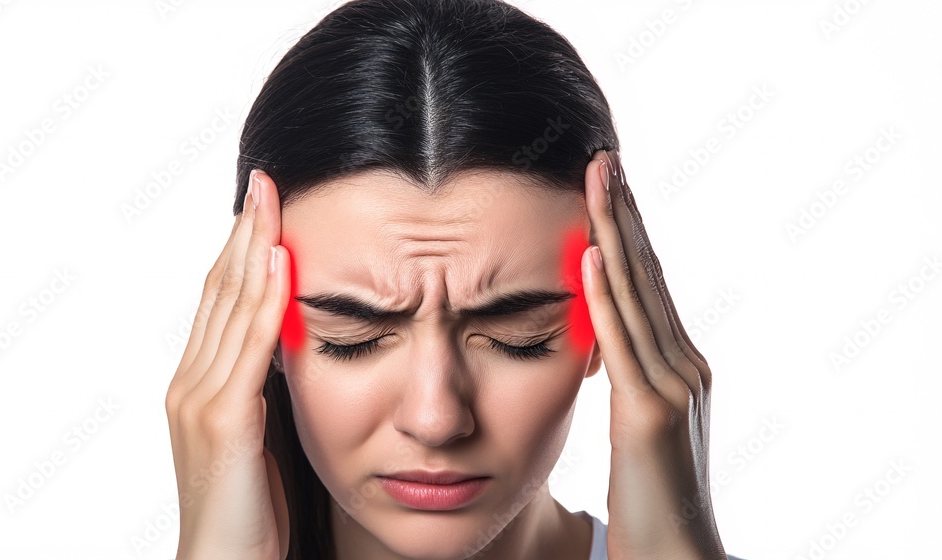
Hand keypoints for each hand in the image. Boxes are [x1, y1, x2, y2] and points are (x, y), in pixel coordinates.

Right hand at [164, 170, 291, 559]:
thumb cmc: (249, 507)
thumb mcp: (259, 434)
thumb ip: (264, 387)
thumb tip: (294, 343)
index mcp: (199, 382)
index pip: (219, 300)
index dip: (239, 250)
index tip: (262, 206)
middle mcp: (191, 381)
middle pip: (219, 290)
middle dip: (243, 232)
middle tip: (265, 182)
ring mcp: (201, 399)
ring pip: (230, 307)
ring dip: (253, 249)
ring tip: (271, 201)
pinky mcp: (223, 421)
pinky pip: (250, 348)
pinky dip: (266, 300)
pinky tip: (280, 262)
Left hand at [581, 150, 726, 558]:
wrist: (677, 553)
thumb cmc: (651, 495)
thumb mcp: (641, 424)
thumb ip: (630, 377)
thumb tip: (604, 340)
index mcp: (680, 364)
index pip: (648, 283)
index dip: (629, 231)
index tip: (608, 184)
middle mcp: (685, 364)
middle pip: (647, 274)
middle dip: (624, 213)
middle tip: (604, 158)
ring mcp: (673, 386)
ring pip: (636, 296)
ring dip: (613, 233)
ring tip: (597, 180)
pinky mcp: (651, 414)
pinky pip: (621, 343)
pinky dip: (603, 295)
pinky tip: (588, 254)